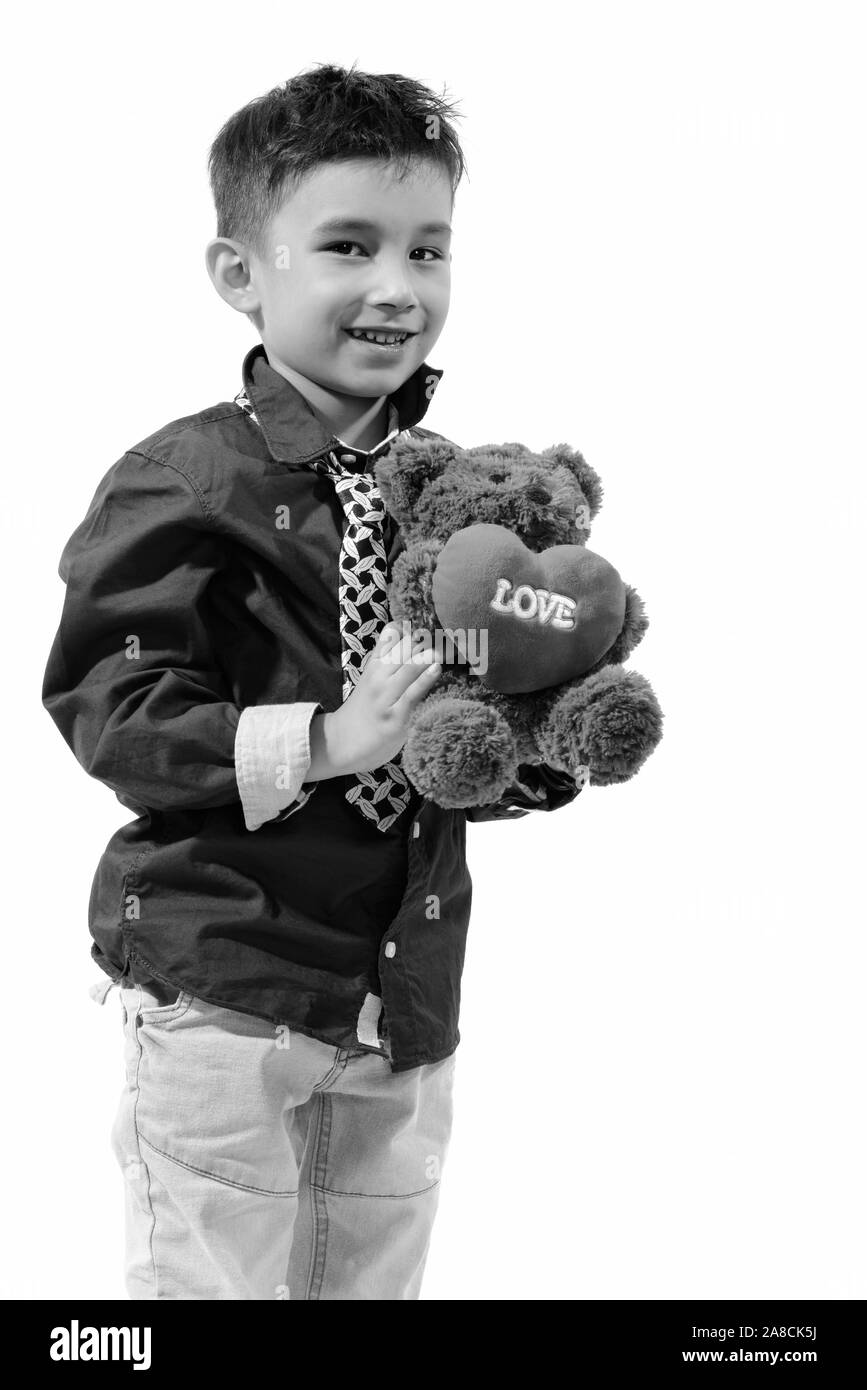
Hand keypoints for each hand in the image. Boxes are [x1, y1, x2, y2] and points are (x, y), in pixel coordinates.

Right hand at [307, 623, 440, 779]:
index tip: (427, 632)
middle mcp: (379, 675)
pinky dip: (426, 679)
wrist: (341, 743)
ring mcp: (386, 696)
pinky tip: (437, 668)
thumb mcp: (370, 679)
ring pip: (411, 664)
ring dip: (430, 655)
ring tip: (441, 653)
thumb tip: (411, 637)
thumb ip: (386, 660)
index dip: (412, 629)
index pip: (393, 633)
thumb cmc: (363, 711)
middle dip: (428, 641)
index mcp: (374, 664)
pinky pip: (412, 693)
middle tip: (444, 643)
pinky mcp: (395, 717)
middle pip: (407, 646)